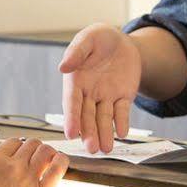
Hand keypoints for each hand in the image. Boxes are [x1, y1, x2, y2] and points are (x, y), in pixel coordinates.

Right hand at [59, 24, 140, 152]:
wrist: (123, 41)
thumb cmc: (100, 38)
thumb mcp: (88, 38)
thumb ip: (77, 52)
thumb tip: (63, 67)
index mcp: (75, 80)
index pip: (72, 103)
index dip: (71, 118)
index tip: (70, 134)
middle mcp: (89, 93)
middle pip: (87, 117)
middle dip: (88, 133)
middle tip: (90, 148)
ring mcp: (105, 97)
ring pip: (103, 119)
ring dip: (104, 134)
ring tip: (106, 148)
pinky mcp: (122, 98)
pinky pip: (121, 112)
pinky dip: (121, 122)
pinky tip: (122, 132)